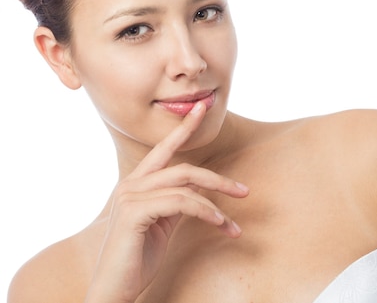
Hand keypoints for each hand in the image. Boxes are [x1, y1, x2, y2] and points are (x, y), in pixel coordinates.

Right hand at [84, 102, 248, 302]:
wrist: (115, 288)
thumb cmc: (138, 257)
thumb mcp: (162, 224)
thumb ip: (176, 203)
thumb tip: (201, 193)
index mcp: (138, 183)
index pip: (165, 149)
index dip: (184, 127)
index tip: (202, 108)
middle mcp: (131, 184)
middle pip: (184, 168)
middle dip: (217, 179)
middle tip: (244, 191)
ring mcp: (130, 197)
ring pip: (185, 185)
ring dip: (216, 204)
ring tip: (232, 225)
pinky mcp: (134, 212)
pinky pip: (180, 203)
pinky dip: (204, 211)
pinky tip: (219, 223)